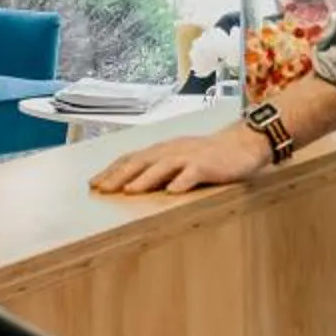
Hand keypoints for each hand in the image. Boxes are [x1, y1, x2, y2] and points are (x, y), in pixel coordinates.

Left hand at [91, 124, 273, 194]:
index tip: (93, 183)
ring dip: (145, 178)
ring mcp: (189, 156)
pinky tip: (172, 191)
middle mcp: (171, 150)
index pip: (131, 158)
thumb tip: (130, 186)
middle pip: (141, 161)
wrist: (242, 144)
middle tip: (102, 188)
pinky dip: (182, 181)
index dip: (111, 170)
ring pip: (163, 166)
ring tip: (129, 190)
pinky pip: (193, 173)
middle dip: (119, 175)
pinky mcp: (208, 165)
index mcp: (162, 150)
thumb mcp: (178, 159)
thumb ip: (158, 169)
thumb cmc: (208, 155)